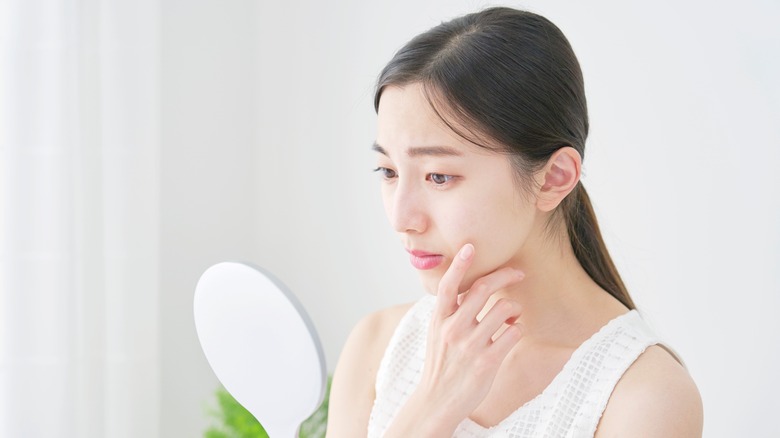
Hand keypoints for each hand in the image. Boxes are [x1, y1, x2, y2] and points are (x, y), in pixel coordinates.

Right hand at [408, 243, 524, 432]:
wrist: (437, 401)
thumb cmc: (441, 363)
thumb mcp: (437, 332)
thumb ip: (452, 311)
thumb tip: (480, 289)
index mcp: (439, 318)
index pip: (448, 285)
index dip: (459, 264)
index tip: (470, 246)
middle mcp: (453, 328)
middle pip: (483, 289)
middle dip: (506, 275)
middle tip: (518, 272)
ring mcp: (470, 345)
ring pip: (504, 309)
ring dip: (514, 308)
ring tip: (512, 315)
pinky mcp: (487, 361)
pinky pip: (513, 333)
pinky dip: (517, 328)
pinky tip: (512, 332)